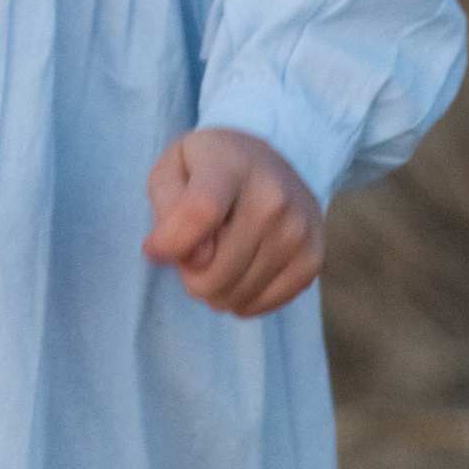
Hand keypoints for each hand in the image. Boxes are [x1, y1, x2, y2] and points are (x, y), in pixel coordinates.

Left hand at [143, 128, 324, 317]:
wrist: (270, 162)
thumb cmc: (210, 169)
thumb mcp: (173, 168)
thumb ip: (168, 207)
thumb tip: (188, 258)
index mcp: (231, 164)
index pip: (199, 213)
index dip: (170, 243)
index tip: (156, 248)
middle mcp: (272, 196)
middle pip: (214, 270)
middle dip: (190, 274)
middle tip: (194, 252)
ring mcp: (297, 230)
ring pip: (236, 295)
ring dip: (215, 289)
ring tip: (218, 259)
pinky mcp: (312, 259)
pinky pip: (262, 305)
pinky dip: (242, 299)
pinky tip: (240, 272)